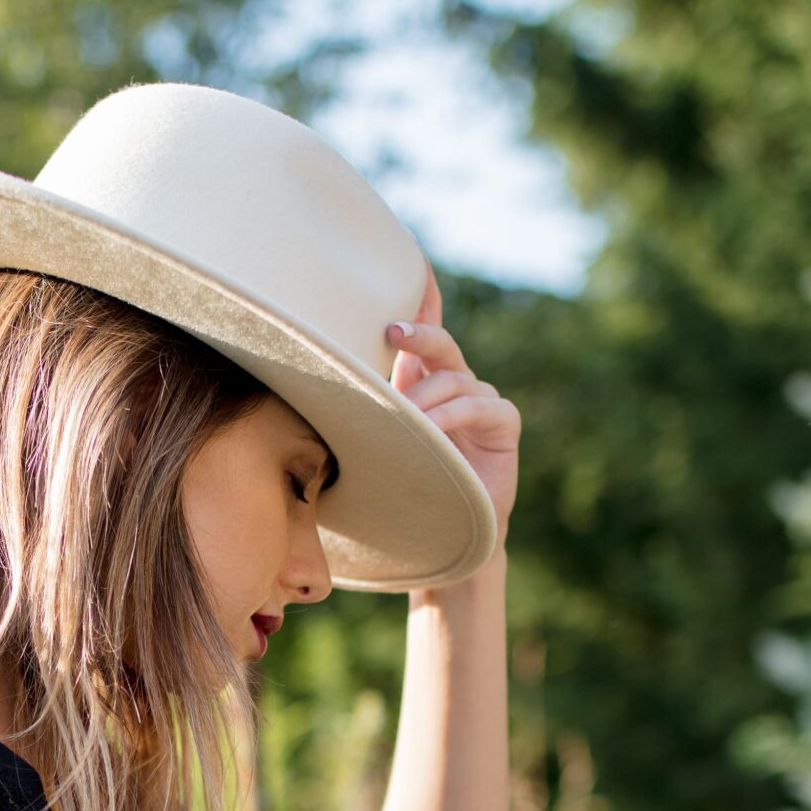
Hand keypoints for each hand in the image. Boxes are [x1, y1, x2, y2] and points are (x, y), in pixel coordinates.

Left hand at [389, 261, 519, 554]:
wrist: (441, 535)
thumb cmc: (400, 490)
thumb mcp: (372, 445)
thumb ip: (360, 412)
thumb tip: (306, 383)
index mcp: (420, 382)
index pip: (421, 334)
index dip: (418, 303)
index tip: (403, 275)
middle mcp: (454, 384)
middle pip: (439, 343)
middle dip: (418, 333)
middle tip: (391, 332)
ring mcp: (482, 400)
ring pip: (454, 379)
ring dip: (425, 397)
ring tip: (403, 419)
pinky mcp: (504, 423)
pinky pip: (480, 405)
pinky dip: (455, 415)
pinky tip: (434, 430)